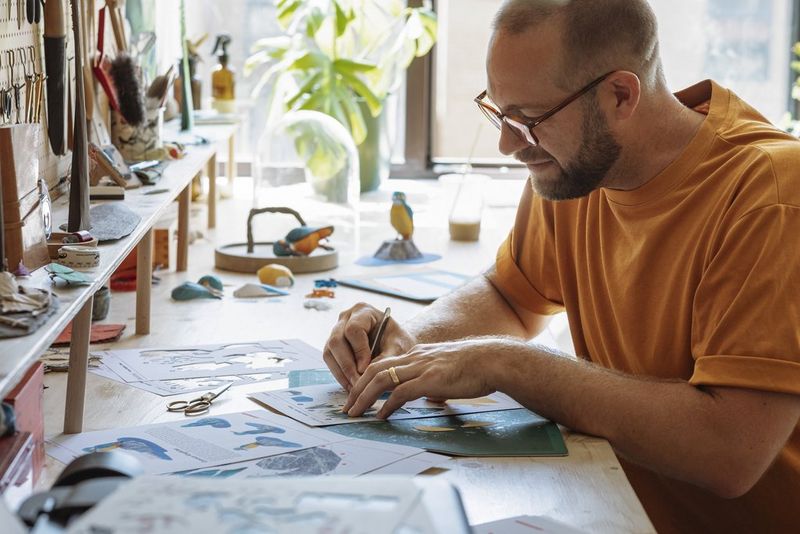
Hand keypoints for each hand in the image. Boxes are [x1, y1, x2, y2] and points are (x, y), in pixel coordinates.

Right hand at [323, 303, 416, 389]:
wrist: (395, 343)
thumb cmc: (397, 341)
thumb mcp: (397, 348)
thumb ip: (385, 358)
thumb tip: (367, 373)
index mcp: (363, 311)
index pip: (354, 329)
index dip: (358, 350)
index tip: (366, 368)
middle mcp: (345, 318)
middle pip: (336, 341)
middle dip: (347, 365)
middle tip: (358, 383)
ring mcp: (336, 331)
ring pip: (330, 352)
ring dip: (341, 372)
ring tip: (355, 388)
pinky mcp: (333, 346)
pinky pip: (330, 360)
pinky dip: (340, 375)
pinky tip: (351, 386)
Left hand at [343, 338, 507, 417]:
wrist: (490, 360)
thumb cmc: (473, 367)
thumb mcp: (445, 369)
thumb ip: (433, 381)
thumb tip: (430, 397)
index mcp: (416, 355)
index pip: (382, 363)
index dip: (365, 379)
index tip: (355, 394)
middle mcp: (414, 358)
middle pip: (374, 370)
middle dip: (356, 389)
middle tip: (347, 407)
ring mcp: (421, 368)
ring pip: (382, 380)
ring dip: (364, 397)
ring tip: (355, 412)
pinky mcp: (430, 380)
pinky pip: (401, 393)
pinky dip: (387, 405)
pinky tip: (381, 416)